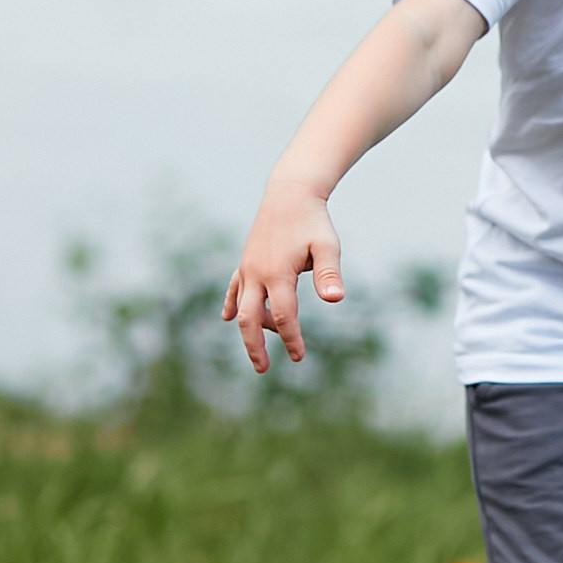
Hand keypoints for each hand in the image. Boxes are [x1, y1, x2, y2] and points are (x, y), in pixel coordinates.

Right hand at [223, 181, 343, 371]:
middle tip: (263, 369)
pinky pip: (233, 288)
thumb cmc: (313, 221)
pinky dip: (231, 305)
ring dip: (251, 327)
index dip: (291, 339)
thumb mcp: (327, 246)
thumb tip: (336, 299)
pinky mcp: (245, 262)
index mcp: (277, 274)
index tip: (299, 357)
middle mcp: (256, 274)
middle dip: (254, 346)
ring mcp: (247, 268)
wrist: (289, 193)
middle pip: (250, 319)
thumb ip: (329, 273)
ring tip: (269, 340)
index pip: (284, 316)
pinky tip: (227, 318)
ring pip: (240, 307)